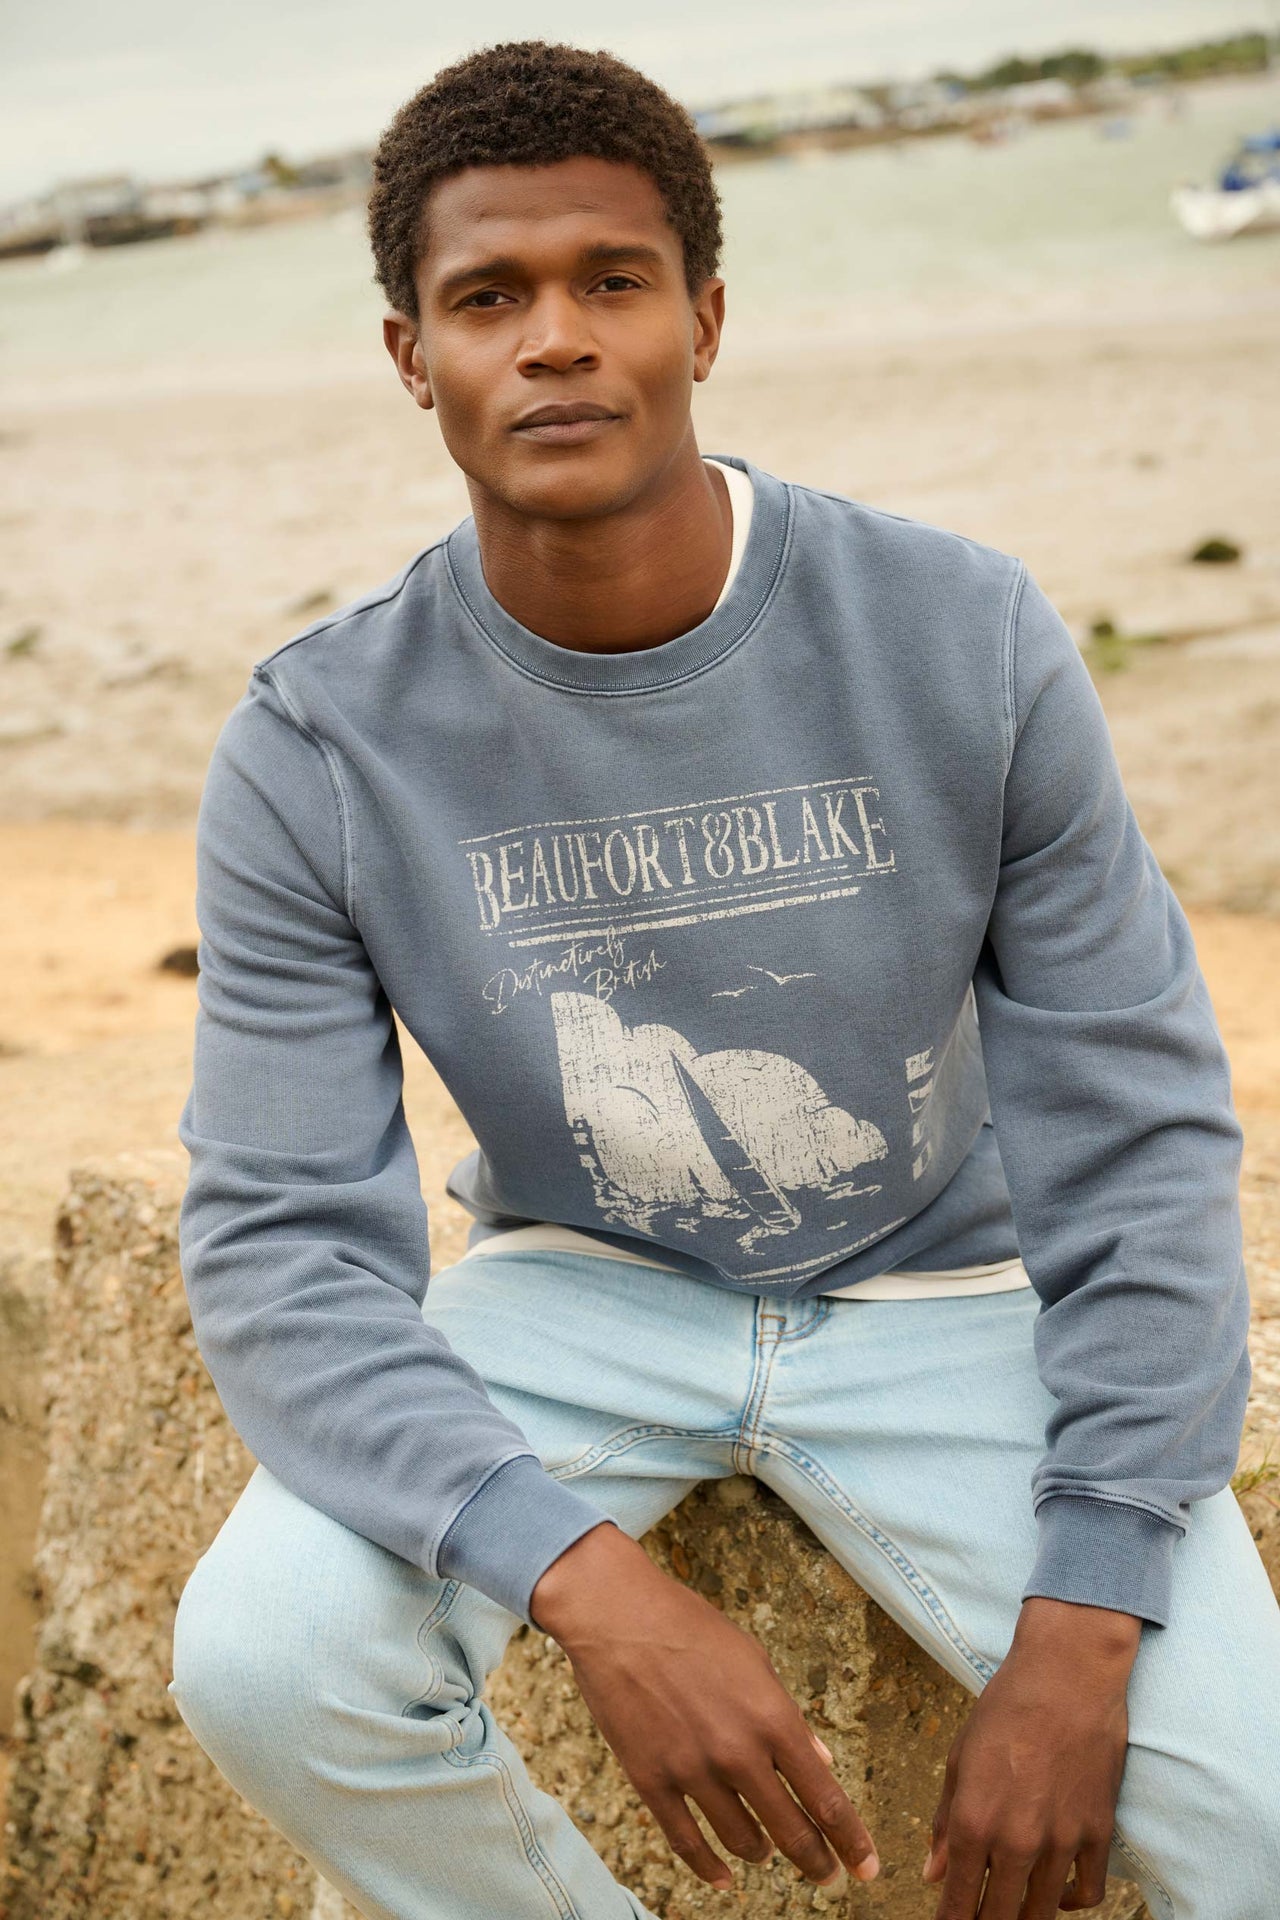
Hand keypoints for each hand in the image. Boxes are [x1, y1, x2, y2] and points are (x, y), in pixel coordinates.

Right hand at [530, 1520, 879, 1892]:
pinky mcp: (650, 1780)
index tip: (867, 1867)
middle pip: (790, 1830)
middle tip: (827, 1876)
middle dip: (816, 1861)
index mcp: (772, 1718)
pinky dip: (708, 1867)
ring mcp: (692, 1770)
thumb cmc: (691, 1627)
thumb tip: (820, 1762)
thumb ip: (789, 1716)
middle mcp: (737, 1752)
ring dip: (761, 1854)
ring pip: (741, 1840)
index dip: (851, 1840)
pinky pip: (685, 1842)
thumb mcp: (754, 1660)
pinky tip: (722, 1877)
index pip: (825, 1798)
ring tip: (767, 1854)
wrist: (618, 1614)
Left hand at [923, 1597, 1140, 1917]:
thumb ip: (945, 1822)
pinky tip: (1057, 1893)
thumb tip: (934, 1873)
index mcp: (974, 1821)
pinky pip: (1088, 1892)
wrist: (1067, 1675)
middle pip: (1000, 1917)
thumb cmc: (1005, 1709)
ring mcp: (1062, 1841)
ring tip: (1012, 1912)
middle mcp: (1017, 1840)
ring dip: (1025, 1917)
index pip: (958, 1902)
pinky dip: (1072, 1902)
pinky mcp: (1099, 1832)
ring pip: (1043, 1912)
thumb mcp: (959, 1758)